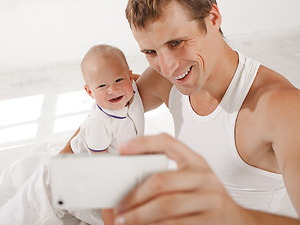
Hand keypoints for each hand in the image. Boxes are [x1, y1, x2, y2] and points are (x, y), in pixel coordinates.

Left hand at [114, 133, 246, 224]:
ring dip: (139, 214)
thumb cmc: (207, 200)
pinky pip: (175, 224)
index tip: (123, 149)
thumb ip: (169, 176)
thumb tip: (131, 181)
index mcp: (196, 161)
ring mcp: (210, 199)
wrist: (239, 222)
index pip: (168, 142)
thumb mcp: (193, 180)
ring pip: (166, 205)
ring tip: (124, 220)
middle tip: (119, 206)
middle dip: (134, 195)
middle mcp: (204, 177)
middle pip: (161, 180)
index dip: (143, 143)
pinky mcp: (211, 221)